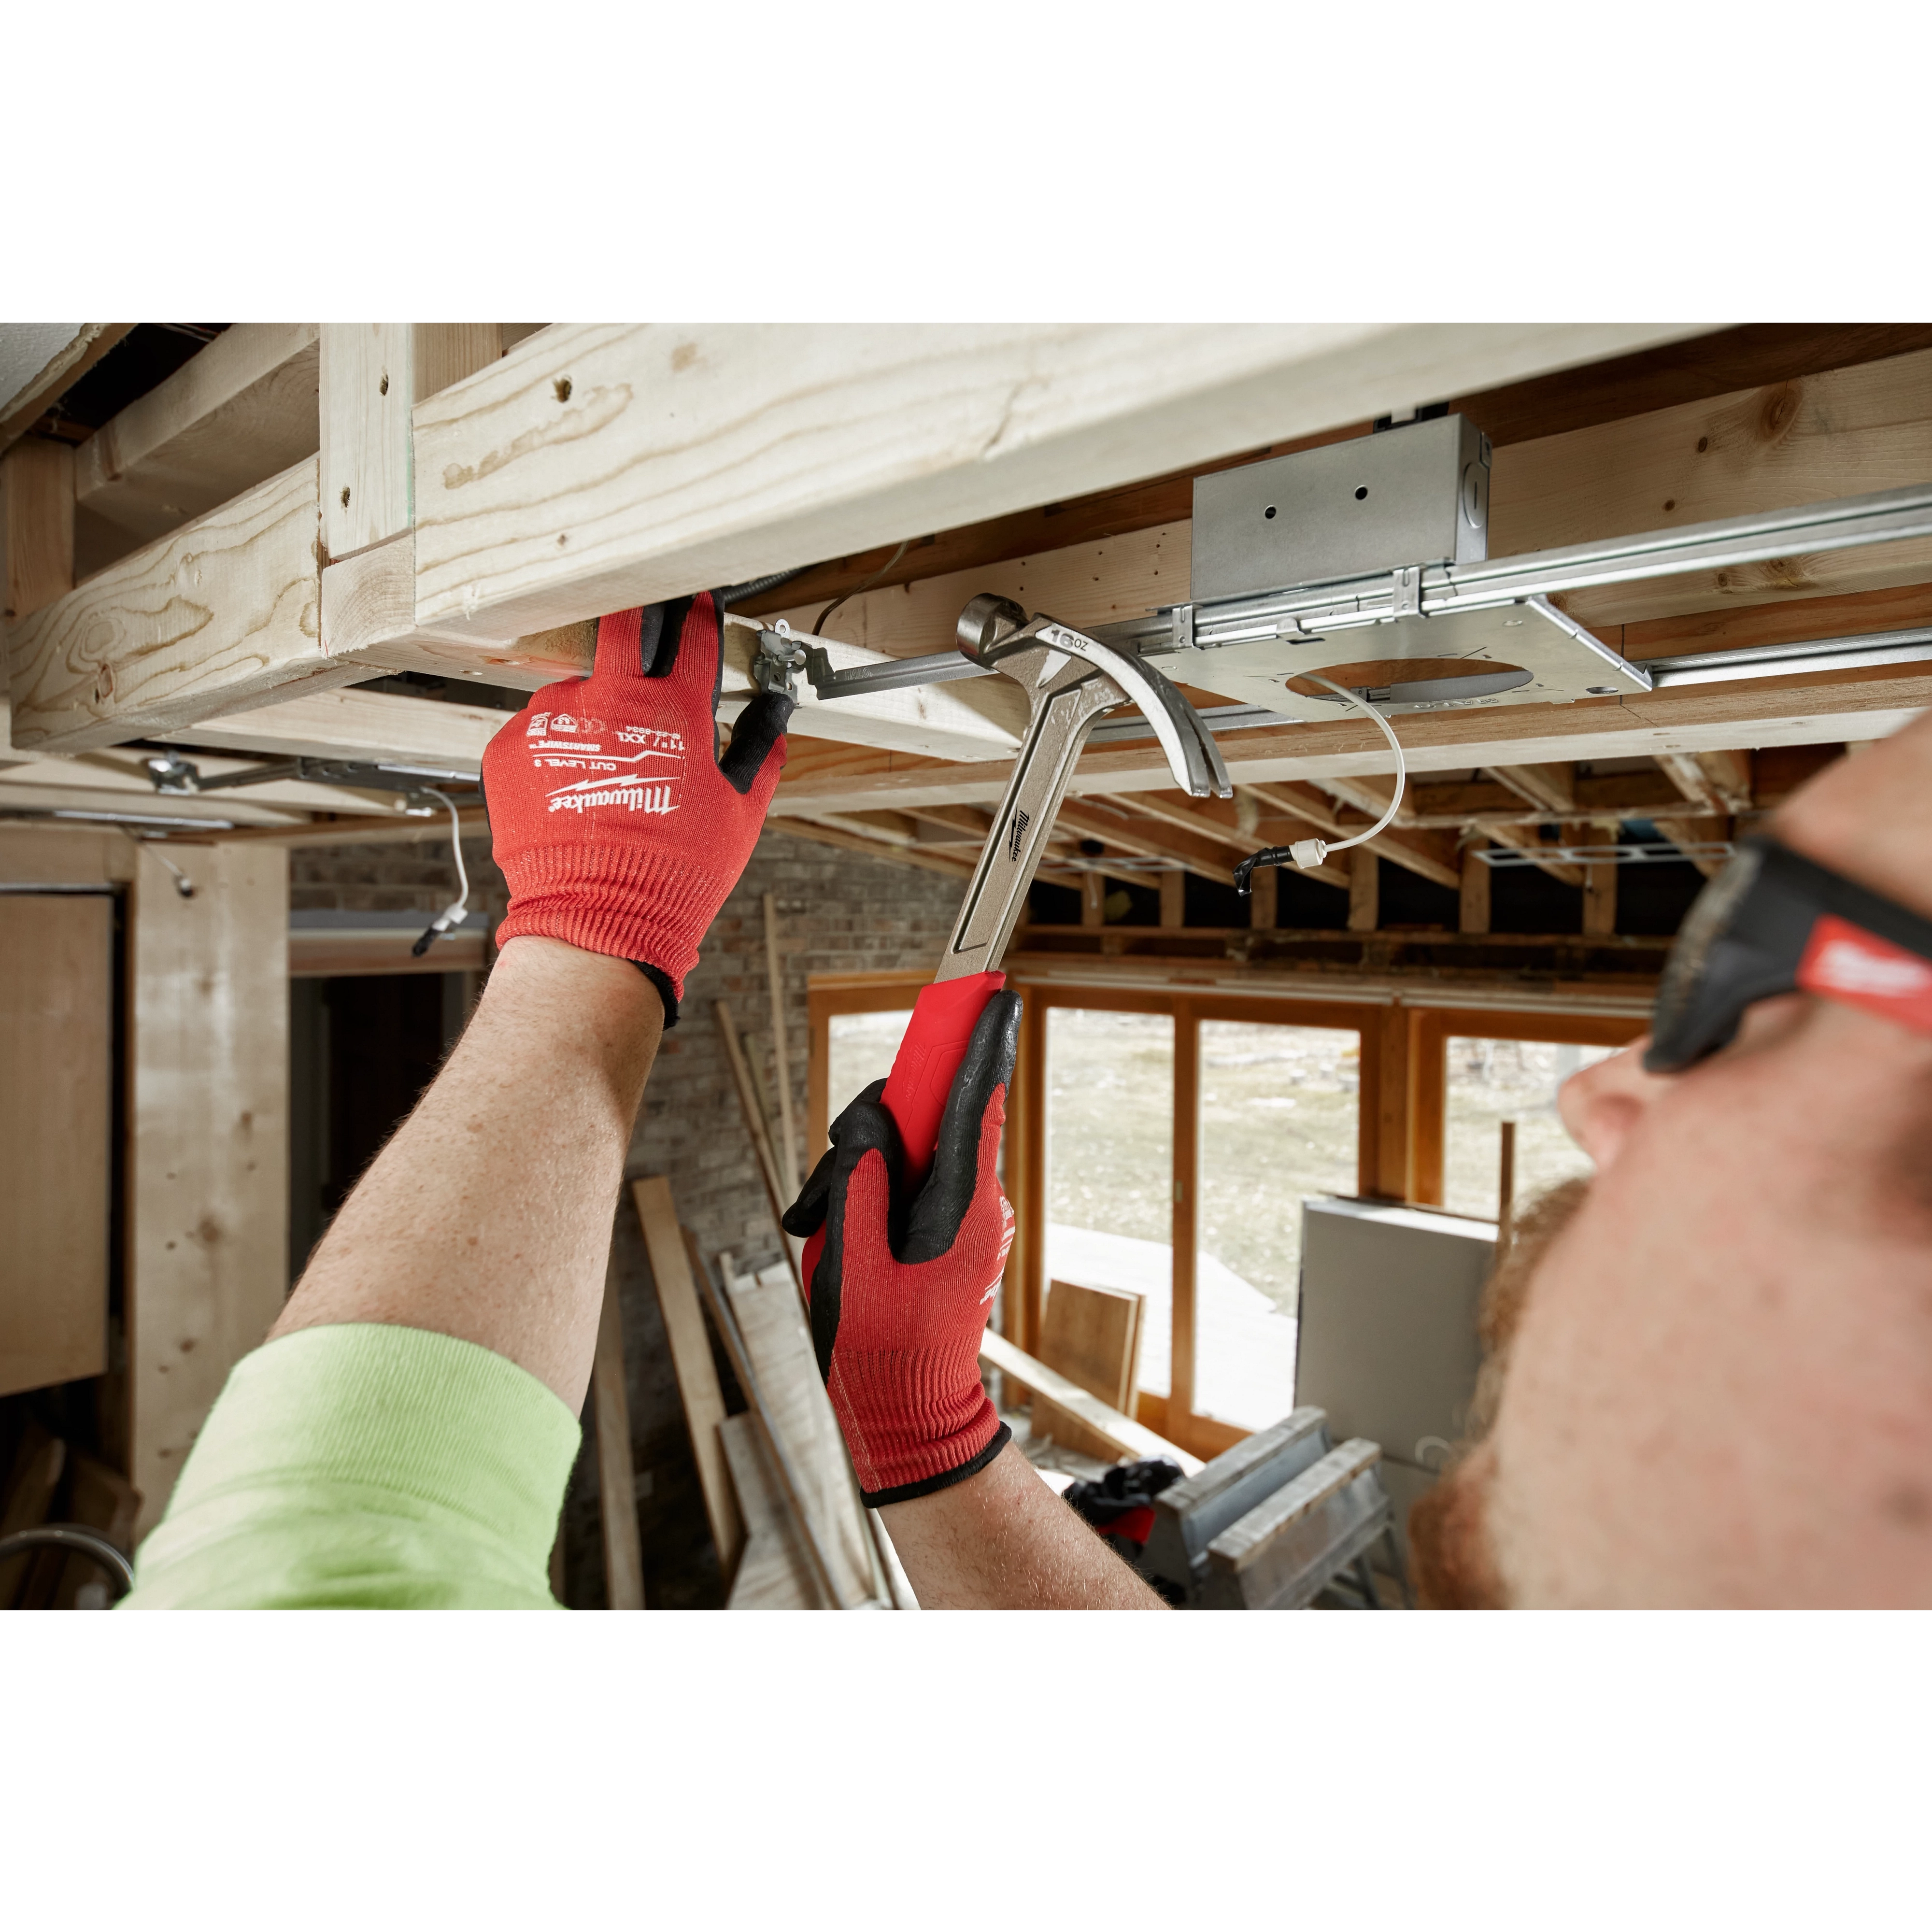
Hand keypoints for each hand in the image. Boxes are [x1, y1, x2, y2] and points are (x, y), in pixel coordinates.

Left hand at [483, 595, 791, 1016]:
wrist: (598, 919)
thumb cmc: (675, 872)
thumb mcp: (740, 813)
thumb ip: (762, 749)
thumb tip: (776, 710)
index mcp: (677, 712)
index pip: (693, 633)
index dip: (700, 611)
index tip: (698, 601)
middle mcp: (611, 699)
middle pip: (623, 622)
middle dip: (639, 615)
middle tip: (646, 625)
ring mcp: (555, 718)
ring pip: (577, 685)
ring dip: (594, 704)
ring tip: (604, 758)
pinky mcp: (511, 745)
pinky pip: (539, 727)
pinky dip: (557, 745)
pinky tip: (571, 783)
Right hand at [782, 992, 1022, 1503]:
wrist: (910, 1418)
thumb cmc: (879, 1349)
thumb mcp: (849, 1261)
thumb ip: (859, 1182)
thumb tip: (872, 1123)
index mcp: (960, 1207)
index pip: (976, 1104)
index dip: (981, 1044)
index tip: (997, 993)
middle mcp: (977, 1203)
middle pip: (931, 1122)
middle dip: (872, 1137)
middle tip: (823, 1199)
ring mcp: (969, 1219)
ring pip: (914, 1154)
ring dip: (863, 1177)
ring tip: (827, 1237)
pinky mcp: (955, 1232)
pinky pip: (913, 1185)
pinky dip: (873, 1197)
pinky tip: (841, 1240)